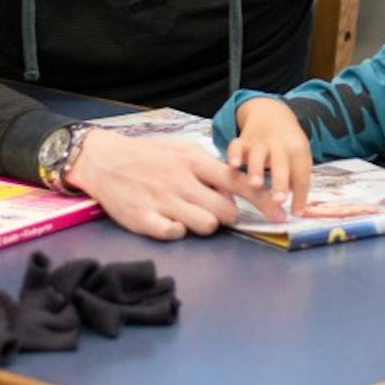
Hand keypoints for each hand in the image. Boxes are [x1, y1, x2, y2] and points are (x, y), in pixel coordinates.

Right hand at [63, 128, 286, 240]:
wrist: (103, 159)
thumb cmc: (148, 155)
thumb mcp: (181, 150)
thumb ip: (208, 167)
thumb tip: (237, 186)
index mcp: (192, 160)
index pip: (238, 181)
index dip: (263, 199)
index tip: (281, 213)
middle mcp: (180, 180)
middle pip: (225, 211)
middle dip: (228, 216)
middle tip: (217, 211)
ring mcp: (162, 200)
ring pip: (205, 225)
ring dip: (205, 225)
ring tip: (191, 215)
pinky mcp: (143, 219)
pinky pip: (174, 234)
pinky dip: (178, 232)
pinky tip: (170, 222)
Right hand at [227, 97, 312, 214]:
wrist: (271, 113)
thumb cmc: (287, 145)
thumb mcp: (299, 157)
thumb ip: (297, 182)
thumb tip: (298, 212)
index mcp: (298, 151)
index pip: (301, 175)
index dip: (300, 195)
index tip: (296, 214)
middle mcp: (279, 145)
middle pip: (281, 163)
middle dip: (280, 181)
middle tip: (279, 200)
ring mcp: (259, 142)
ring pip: (258, 154)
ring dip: (257, 169)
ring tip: (255, 184)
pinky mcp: (242, 141)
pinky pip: (237, 145)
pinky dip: (234, 154)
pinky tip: (233, 166)